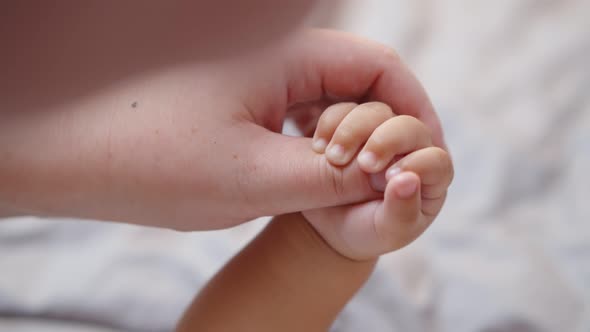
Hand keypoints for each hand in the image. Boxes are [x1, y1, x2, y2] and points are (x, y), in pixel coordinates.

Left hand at [1, 29, 445, 229]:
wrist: (68, 153)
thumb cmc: (154, 161)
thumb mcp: (257, 178)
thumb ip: (333, 179)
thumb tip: (388, 176)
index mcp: (286, 55)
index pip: (380, 67)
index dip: (414, 110)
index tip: (426, 155)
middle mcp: (274, 56)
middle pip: (359, 81)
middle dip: (386, 128)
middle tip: (395, 178)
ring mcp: (255, 76)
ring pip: (329, 99)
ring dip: (353, 138)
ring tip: (359, 183)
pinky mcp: (238, 98)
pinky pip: (297, 113)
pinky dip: (319, 142)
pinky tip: (316, 174)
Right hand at [303, 102, 452, 259]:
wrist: (327, 223)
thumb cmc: (366, 230)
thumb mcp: (386, 231)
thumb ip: (402, 212)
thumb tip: (408, 181)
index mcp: (430, 175)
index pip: (435, 160)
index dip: (416, 164)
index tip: (389, 179)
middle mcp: (410, 147)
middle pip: (408, 126)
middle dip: (386, 141)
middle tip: (363, 163)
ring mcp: (379, 131)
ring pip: (375, 111)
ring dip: (353, 130)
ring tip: (332, 157)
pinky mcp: (350, 124)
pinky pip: (342, 109)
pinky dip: (330, 123)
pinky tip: (318, 147)